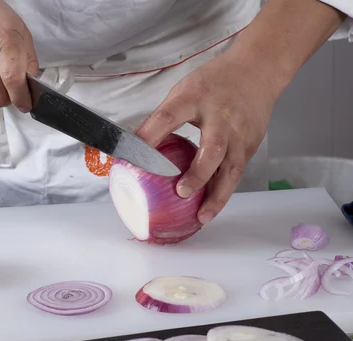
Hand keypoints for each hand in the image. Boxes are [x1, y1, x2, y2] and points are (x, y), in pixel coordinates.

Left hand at [134, 49, 278, 223]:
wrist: (257, 72)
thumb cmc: (214, 82)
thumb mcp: (184, 90)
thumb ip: (162, 117)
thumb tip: (134, 145)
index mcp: (196, 98)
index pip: (169, 117)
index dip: (151, 135)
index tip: (134, 155)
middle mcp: (221, 117)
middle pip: (213, 148)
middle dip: (198, 173)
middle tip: (181, 192)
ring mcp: (239, 133)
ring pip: (231, 168)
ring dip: (217, 195)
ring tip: (202, 216)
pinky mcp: (250, 146)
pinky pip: (235, 173)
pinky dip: (223, 191)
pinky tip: (210, 206)